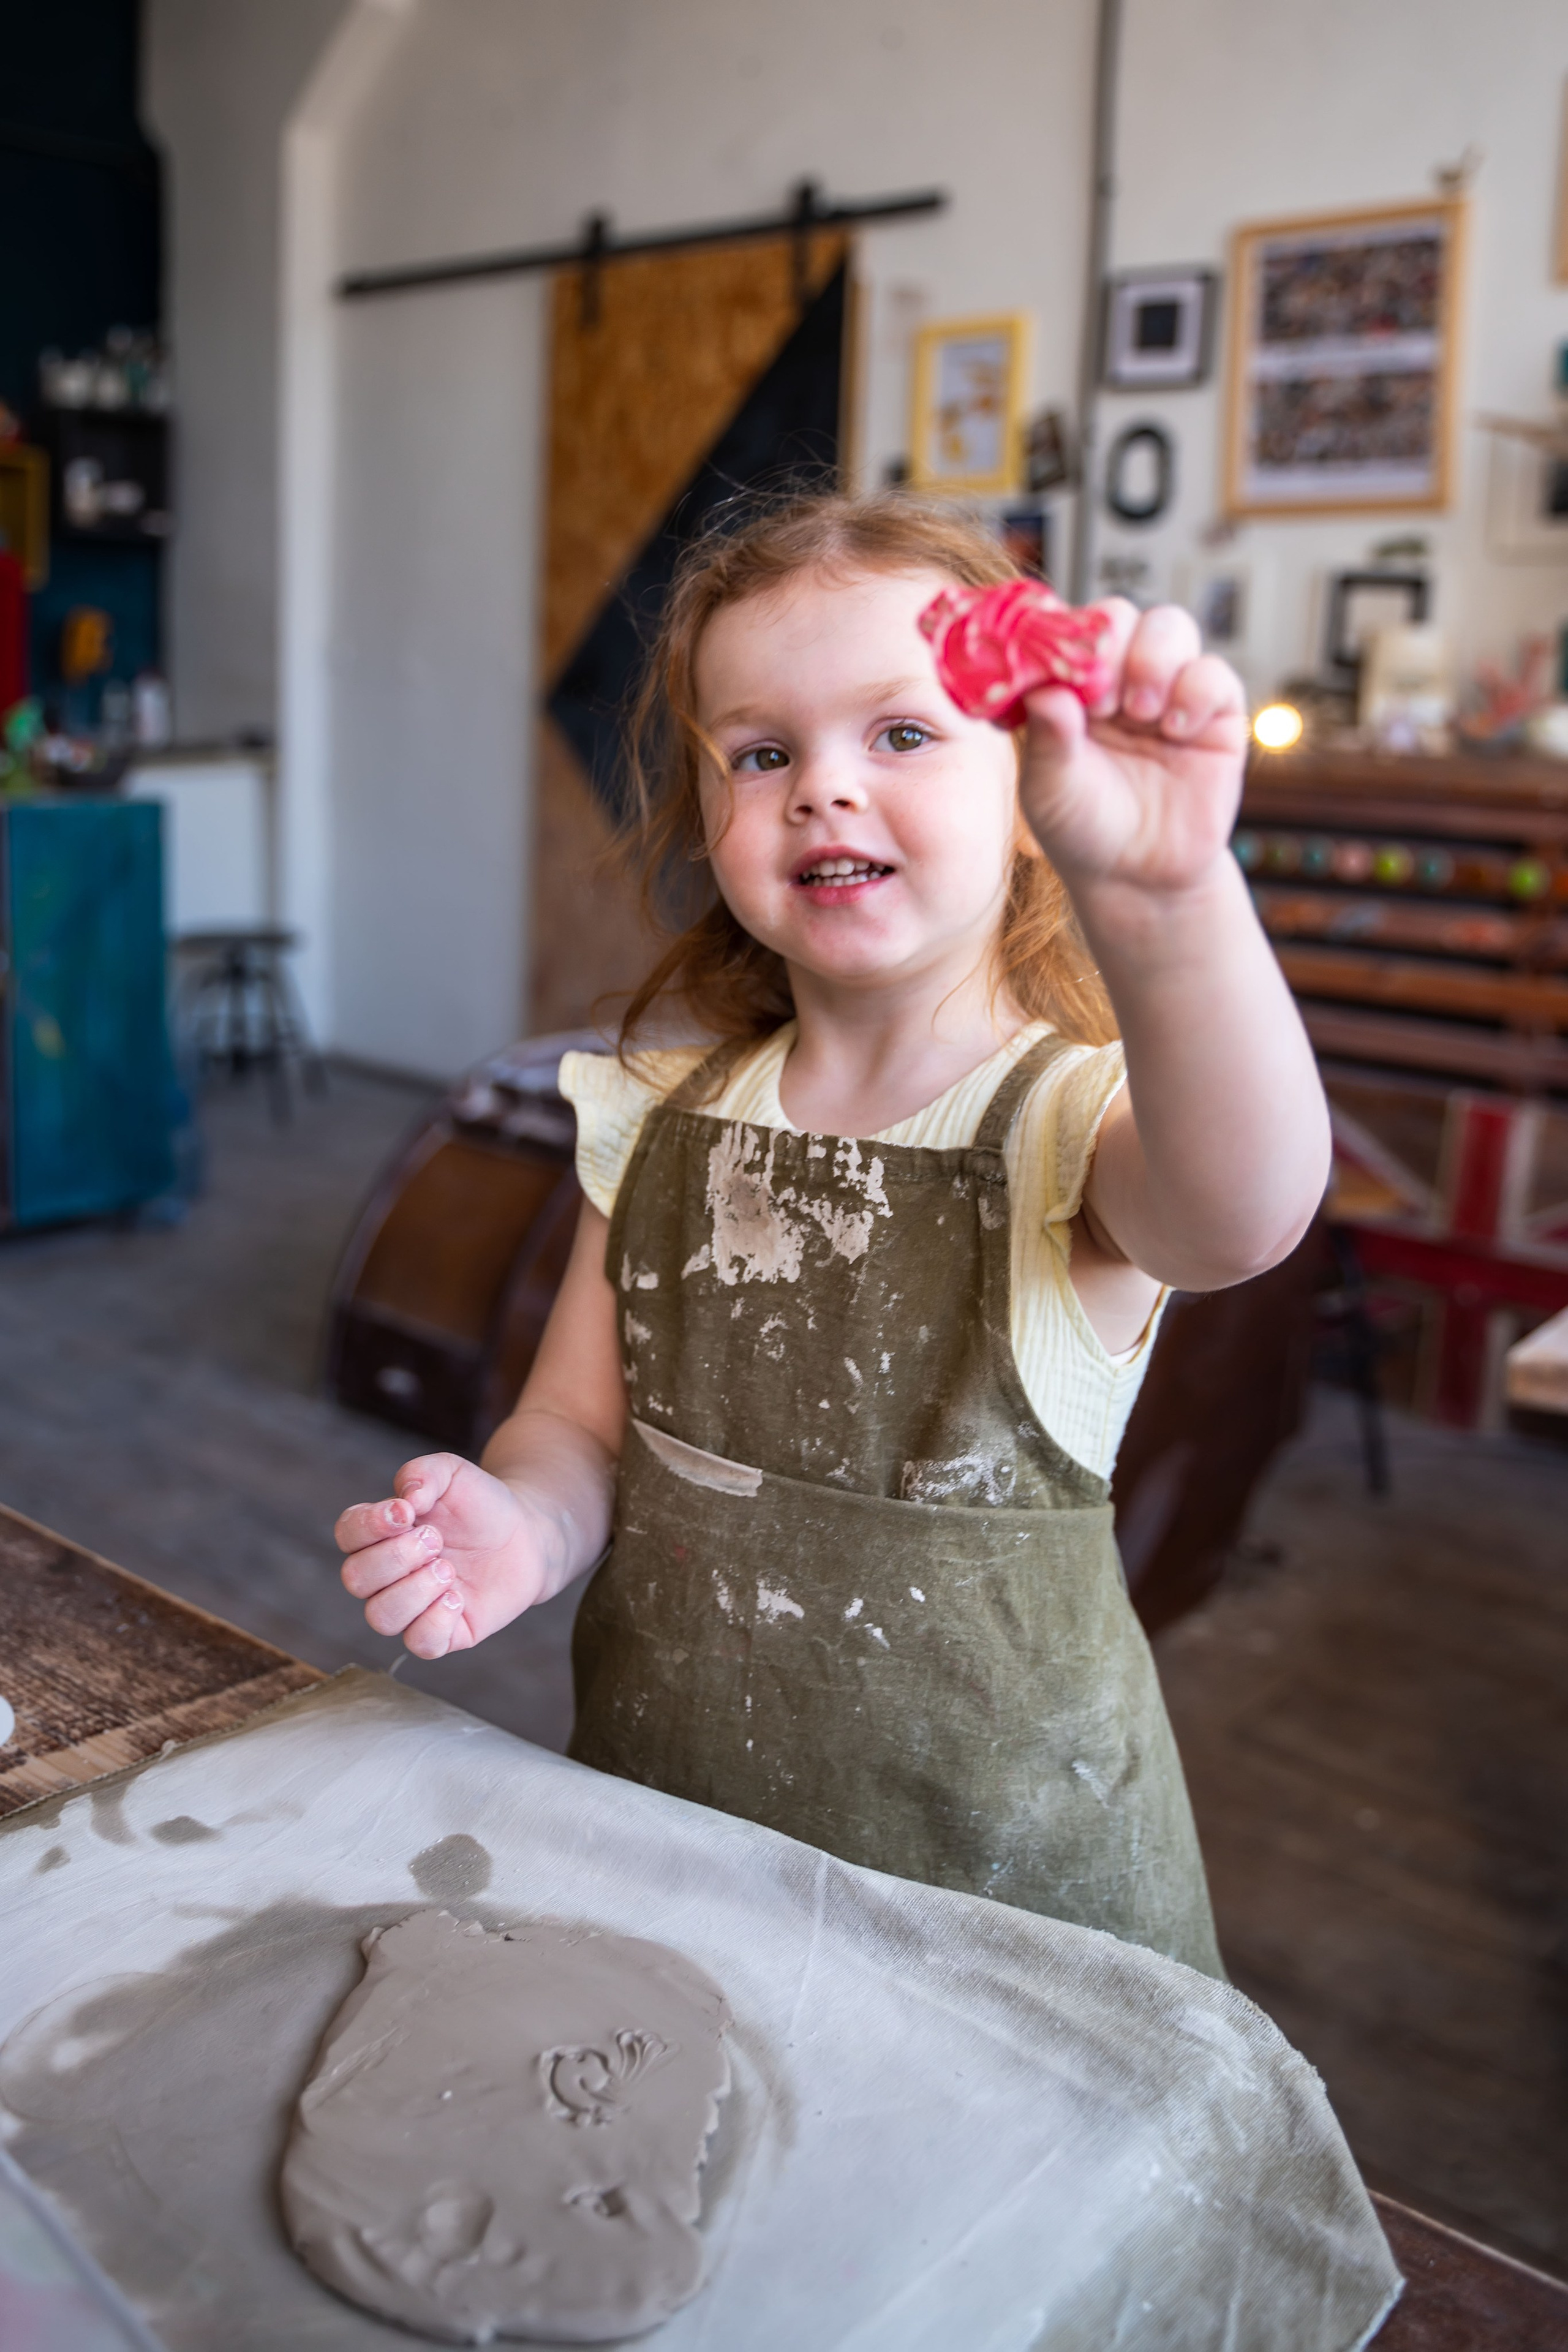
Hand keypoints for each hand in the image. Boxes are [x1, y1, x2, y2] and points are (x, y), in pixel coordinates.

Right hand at [335, 1452, 554, 1659]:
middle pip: (356, 1578)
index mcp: (381, 1534)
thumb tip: (404, 1499)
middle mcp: (388, 1575)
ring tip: (448, 1569)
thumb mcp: (453, 1474)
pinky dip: (435, 1621)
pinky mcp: (441, 1634)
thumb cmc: (481, 1504)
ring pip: (380, 1617)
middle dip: (395, 1557)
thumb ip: (423, 1473)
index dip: (367, 1526)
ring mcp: (412, 1608)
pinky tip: (458, 1597)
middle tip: (436, 1539)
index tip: (405, 1512)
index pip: (347, 1534)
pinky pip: (419, 1644)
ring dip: (413, 1590)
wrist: (527, 1535)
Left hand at [1016, 601, 1248, 897]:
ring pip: (1170, 627)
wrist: (1138, 877)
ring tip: (1140, 712)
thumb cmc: (1082, 828)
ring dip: (1153, 659)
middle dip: (1110, 646)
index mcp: (1070, 685)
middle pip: (1120, 616)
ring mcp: (1167, 690)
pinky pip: (1213, 673)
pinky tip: (1176, 731)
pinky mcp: (1215, 712)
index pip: (1068, 629)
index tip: (1061, 675)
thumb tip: (1045, 688)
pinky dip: (1195, 691)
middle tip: (1101, 700)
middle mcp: (1117, 678)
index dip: (1066, 639)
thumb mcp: (1049, 788)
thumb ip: (1048, 737)